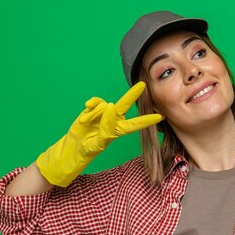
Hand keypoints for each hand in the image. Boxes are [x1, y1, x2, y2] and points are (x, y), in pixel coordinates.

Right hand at [36, 81, 161, 186]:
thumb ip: (106, 127)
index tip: (160, 117)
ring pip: (104, 106)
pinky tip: (86, 110)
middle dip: (133, 94)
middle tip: (143, 85)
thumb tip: (111, 106)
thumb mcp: (98, 143)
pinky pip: (95, 102)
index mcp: (118, 130)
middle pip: (125, 105)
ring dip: (94, 114)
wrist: (73, 145)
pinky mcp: (94, 108)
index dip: (147, 121)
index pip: (135, 124)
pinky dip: (90, 106)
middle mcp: (114, 119)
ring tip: (85, 123)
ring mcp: (104, 112)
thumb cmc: (88, 148)